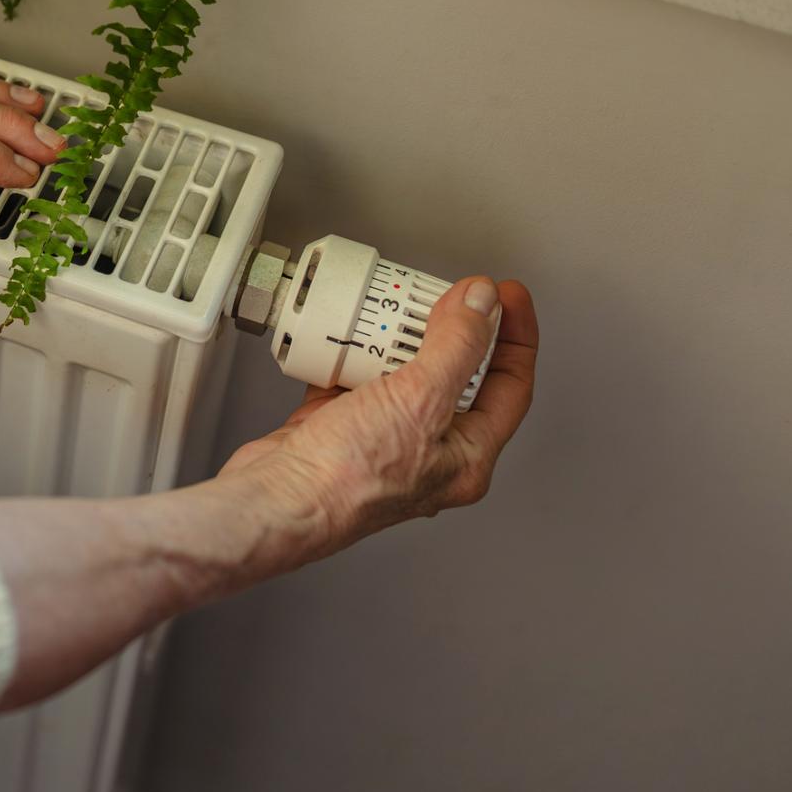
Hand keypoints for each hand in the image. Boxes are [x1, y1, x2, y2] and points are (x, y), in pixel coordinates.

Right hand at [220, 277, 538, 550]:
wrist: (277, 498)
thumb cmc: (348, 479)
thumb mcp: (419, 401)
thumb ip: (457, 346)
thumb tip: (482, 304)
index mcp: (467, 455)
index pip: (510, 386)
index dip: (514, 335)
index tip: (505, 294)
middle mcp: (429, 451)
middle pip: (458, 376)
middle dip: (453, 330)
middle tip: (446, 293)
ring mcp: (383, 439)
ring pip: (404, 374)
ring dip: (399, 340)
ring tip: (394, 309)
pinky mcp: (340, 429)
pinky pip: (356, 379)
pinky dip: (351, 355)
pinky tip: (344, 337)